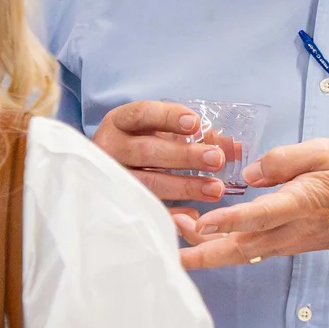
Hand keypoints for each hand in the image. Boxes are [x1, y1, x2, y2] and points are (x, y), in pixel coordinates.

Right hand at [92, 99, 231, 202]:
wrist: (98, 169)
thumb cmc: (137, 142)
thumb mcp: (155, 130)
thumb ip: (188, 133)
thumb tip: (230, 145)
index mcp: (119, 122)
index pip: (142, 114)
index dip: (169, 117)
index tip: (195, 123)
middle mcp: (110, 148)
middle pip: (148, 151)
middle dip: (185, 156)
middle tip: (217, 159)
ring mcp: (110, 178)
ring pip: (148, 183)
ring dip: (185, 186)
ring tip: (215, 189)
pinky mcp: (116, 202)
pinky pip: (144, 209)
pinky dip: (171, 212)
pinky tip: (194, 213)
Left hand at [174, 139, 328, 269]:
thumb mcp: (327, 151)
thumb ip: (286, 159)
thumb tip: (250, 174)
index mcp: (302, 202)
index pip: (259, 215)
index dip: (228, 220)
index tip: (199, 223)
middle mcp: (293, 229)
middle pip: (241, 248)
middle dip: (203, 252)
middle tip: (169, 252)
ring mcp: (292, 242)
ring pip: (244, 254)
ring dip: (209, 253)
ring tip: (177, 244)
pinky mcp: (291, 244)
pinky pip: (254, 251)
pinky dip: (228, 250)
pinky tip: (208, 243)